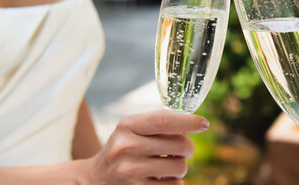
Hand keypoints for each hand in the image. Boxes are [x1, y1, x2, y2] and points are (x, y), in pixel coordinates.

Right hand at [77, 110, 208, 184]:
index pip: (164, 120)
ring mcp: (131, 171)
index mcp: (127, 127)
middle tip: (180, 150)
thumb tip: (194, 123)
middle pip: (180, 144)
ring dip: (180, 167)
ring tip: (167, 166)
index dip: (189, 121)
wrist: (94, 179)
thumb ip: (158, 125)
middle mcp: (127, 147)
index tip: (203, 123)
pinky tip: (160, 179)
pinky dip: (174, 182)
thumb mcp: (131, 131)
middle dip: (187, 148)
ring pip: (180, 167)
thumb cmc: (122, 150)